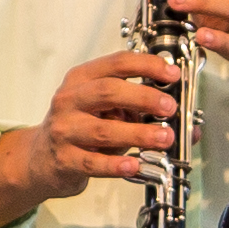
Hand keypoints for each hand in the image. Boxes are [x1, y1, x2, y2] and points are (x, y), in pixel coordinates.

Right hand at [11, 48, 189, 210]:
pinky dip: (116, 164)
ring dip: (138, 134)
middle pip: (108, 92)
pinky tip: (134, 164)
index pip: (116, 63)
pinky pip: (93, 162)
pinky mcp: (64, 160)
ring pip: (102, 129)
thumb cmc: (80, 128)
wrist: (41, 158)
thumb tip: (187, 124)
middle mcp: (70, 100)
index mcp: (82, 80)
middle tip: (169, 107)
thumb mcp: (105, 110)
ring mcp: (64, 130)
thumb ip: (140, 111)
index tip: (171, 73)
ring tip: (164, 138)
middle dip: (144, 98)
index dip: (147, 65)